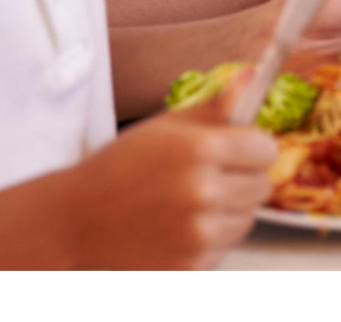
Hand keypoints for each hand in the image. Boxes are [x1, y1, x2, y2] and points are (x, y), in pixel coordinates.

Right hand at [62, 83, 274, 269]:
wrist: (74, 222)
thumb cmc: (119, 168)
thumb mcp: (164, 127)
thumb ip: (214, 107)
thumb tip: (253, 76)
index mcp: (200, 150)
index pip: (265, 149)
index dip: (253, 148)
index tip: (239, 150)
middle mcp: (203, 192)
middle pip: (262, 186)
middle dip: (244, 179)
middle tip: (212, 177)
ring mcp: (197, 233)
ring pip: (247, 219)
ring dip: (230, 210)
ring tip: (193, 203)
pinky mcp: (190, 264)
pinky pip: (224, 246)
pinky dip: (210, 239)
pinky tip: (180, 228)